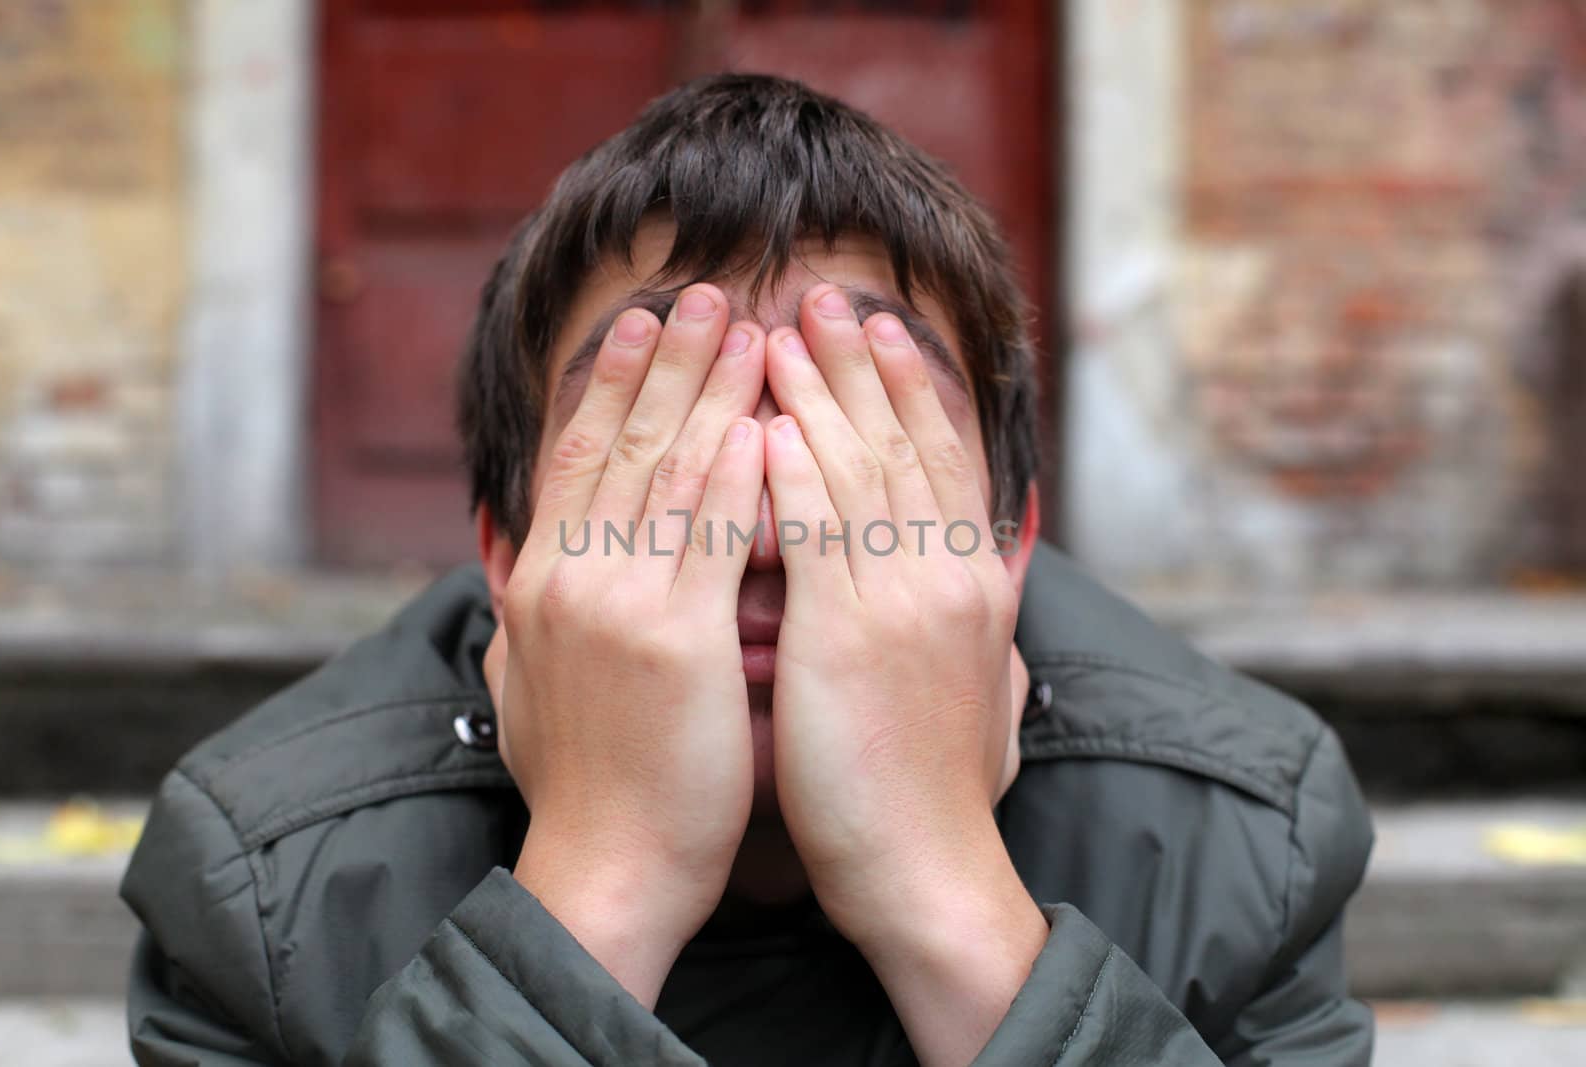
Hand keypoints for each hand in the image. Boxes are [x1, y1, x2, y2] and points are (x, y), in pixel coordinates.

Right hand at [491, 286, 764, 1006]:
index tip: (642, 326)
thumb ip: (534, 616)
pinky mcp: (673, 641)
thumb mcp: (534, 684)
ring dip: (710, 389)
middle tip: (704, 293)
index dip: (610, 384)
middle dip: (667, 360)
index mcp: (541, 584)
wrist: (603, 870)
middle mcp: (569, 578)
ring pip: (668, 470)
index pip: (576, 458)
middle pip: (621, 443)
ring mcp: (617, 605)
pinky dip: (739, 472)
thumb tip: (523, 570)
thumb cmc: (586, 787)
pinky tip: (765, 420)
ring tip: (744, 324)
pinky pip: (712, 536)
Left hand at [762, 285, 1045, 1064]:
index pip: (943, 461)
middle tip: (832, 297)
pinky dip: (788, 466)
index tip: (887, 333)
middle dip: (864, 362)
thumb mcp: (979, 691)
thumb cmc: (936, 792)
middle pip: (903, 442)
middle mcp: (948, 574)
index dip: (915, 390)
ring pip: (858, 465)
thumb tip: (992, 597)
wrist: (929, 870)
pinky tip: (759, 418)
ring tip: (787, 324)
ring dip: (819, 388)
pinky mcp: (853, 631)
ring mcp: (905, 598)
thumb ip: (977, 627)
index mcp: (975, 585)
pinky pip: (816, 526)